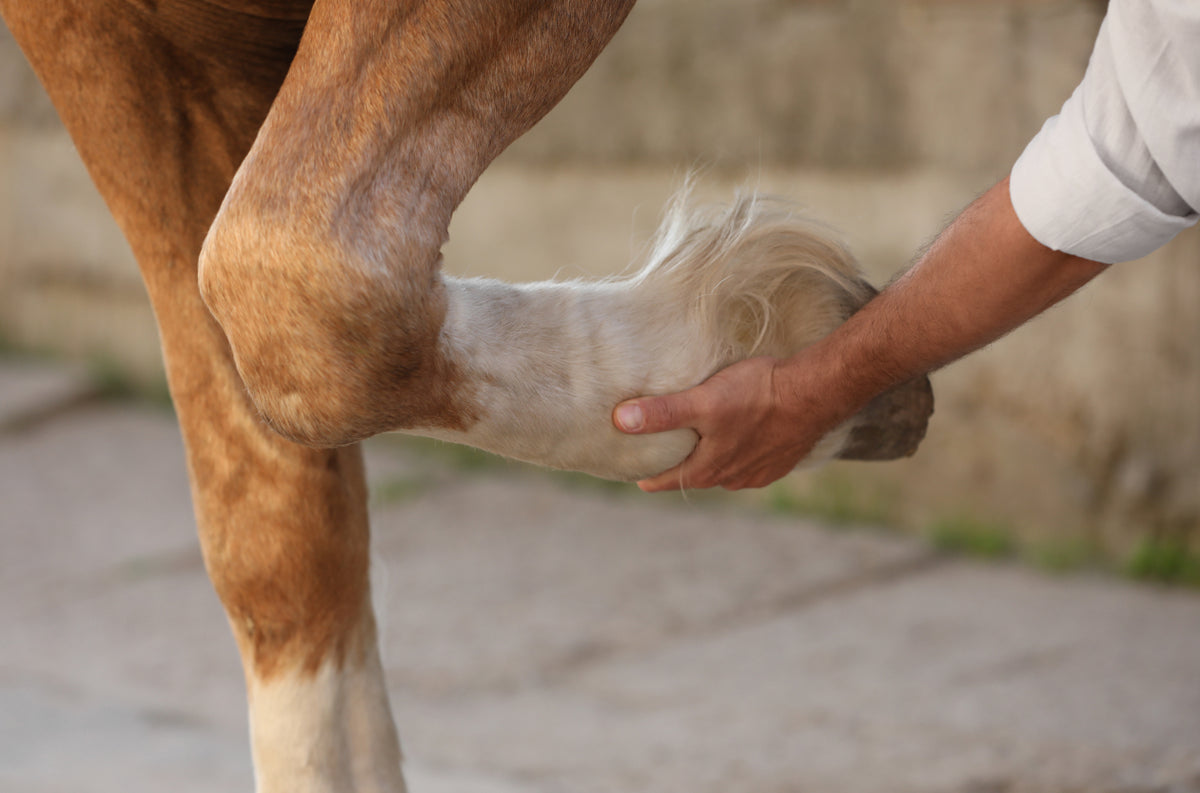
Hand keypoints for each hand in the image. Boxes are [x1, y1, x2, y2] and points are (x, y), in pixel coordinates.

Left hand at [612, 356, 834, 491]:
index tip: (633, 473)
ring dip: (710, 458)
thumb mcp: (703, 401)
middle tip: (661, 453)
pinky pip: (749, 462)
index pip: (667, 480)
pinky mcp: (780, 460)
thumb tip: (620, 421)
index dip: (648, 476)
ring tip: (698, 442)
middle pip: (695, 475)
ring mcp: (758, 471)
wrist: (815, 393)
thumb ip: (662, 413)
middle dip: (678, 466)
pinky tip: (737, 437)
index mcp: (709, 468)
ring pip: (723, 469)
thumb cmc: (758, 396)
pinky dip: (737, 452)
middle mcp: (732, 477)